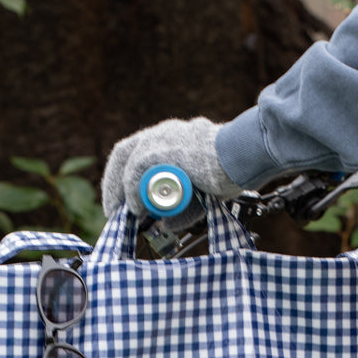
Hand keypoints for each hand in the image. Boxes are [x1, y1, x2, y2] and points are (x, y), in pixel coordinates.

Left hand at [101, 117, 241, 220]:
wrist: (242, 155)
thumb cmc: (231, 170)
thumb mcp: (202, 191)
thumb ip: (183, 206)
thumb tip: (166, 224)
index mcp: (171, 138)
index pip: (136, 153)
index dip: (124, 178)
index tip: (123, 202)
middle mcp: (162, 133)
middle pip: (125, 153)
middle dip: (114, 183)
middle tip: (114, 210)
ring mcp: (161, 138)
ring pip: (130, 163)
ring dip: (126, 191)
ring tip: (132, 213)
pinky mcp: (161, 149)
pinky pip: (136, 171)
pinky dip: (133, 191)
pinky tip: (138, 208)